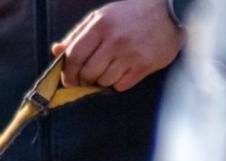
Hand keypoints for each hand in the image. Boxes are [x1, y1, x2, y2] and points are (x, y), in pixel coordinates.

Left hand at [53, 0, 182, 91]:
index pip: (74, 57)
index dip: (67, 72)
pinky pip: (121, 85)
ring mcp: (131, 53)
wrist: (168, 10)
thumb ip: (77, 35)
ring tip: (110, 68)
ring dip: (102, 80)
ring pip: (103, 82)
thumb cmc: (129, 15)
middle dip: (84, 79)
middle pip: (87, 73)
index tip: (68, 79)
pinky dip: (118, 82)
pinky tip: (123, 70)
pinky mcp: (145, 65)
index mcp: (101, 25)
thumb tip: (56, 51)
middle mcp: (115, 40)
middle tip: (88, 76)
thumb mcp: (101, 17)